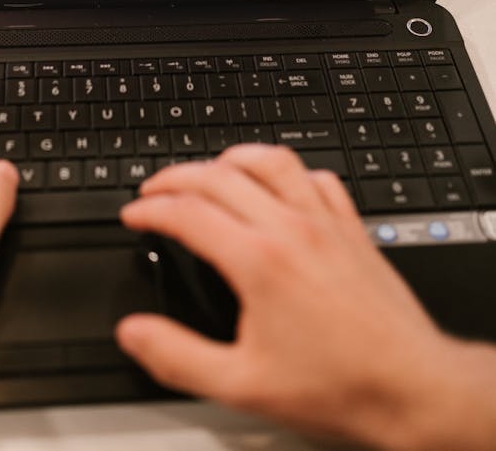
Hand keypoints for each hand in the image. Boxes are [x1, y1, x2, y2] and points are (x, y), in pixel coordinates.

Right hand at [116, 145, 495, 450]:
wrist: (412, 389)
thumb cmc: (339, 387)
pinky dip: (289, 172)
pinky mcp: (352, 229)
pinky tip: (280, 185)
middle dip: (176, 176)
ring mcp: (325, 222)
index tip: (134, 216)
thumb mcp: (242, 385)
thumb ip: (178, 356)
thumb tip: (135, 333)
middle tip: (154, 191)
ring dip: (231, 159)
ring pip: (272, 161)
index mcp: (259, 260)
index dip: (151, 209)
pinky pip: (318, 178)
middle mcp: (292, 228)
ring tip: (209, 170)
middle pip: (220, 176)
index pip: (188, 212)